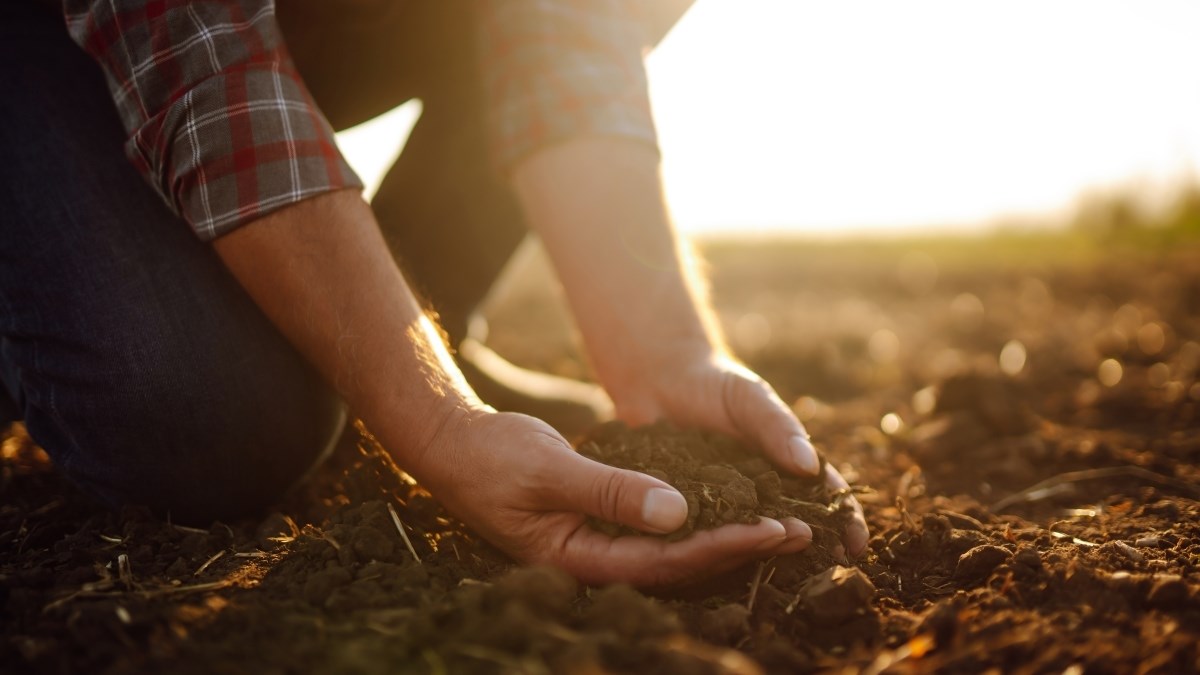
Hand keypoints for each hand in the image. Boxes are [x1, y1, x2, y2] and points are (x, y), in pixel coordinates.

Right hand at [404, 407, 813, 585]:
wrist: (453, 446)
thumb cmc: (492, 457)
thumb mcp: (550, 470)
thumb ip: (611, 492)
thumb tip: (678, 514)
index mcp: (579, 559)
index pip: (666, 562)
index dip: (723, 547)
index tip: (772, 529)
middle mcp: (594, 560)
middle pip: (680, 565)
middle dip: (739, 548)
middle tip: (800, 532)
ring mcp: (598, 543)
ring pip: (674, 549)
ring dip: (726, 536)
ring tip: (782, 524)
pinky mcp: (600, 523)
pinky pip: (658, 529)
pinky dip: (697, 518)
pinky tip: (730, 507)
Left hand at [611, 352, 870, 557]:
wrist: (660, 381)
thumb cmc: (716, 384)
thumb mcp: (750, 399)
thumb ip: (777, 427)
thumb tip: (810, 466)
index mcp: (786, 465)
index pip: (825, 496)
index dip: (844, 521)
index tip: (855, 545)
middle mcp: (761, 492)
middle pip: (794, 527)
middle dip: (812, 552)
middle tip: (823, 578)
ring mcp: (726, 505)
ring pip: (751, 540)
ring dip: (764, 559)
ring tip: (776, 580)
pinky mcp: (689, 512)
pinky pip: (705, 536)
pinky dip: (715, 553)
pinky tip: (718, 569)